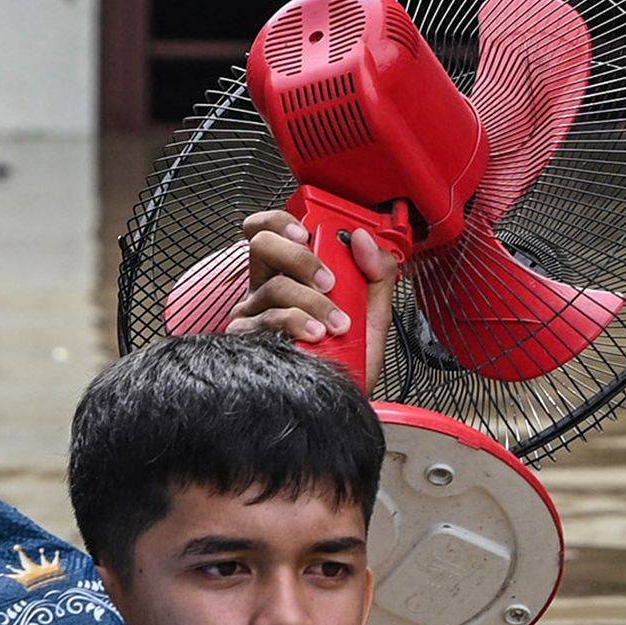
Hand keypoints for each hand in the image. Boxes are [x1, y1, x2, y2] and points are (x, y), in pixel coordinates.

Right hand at [227, 208, 398, 382]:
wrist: (341, 403)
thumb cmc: (348, 363)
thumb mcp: (373, 315)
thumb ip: (377, 274)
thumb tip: (362, 239)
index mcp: (289, 275)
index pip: (269, 232)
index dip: (281, 221)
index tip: (307, 232)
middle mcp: (266, 290)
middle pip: (263, 245)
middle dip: (302, 258)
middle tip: (330, 283)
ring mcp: (254, 315)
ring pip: (275, 286)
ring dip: (314, 302)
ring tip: (337, 325)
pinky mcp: (248, 341)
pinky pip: (270, 319)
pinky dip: (297, 322)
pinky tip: (316, 336)